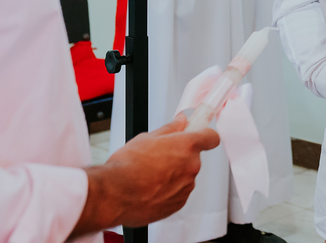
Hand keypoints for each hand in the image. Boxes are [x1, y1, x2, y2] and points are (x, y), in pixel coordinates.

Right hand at [73, 114, 219, 234]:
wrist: (114, 195)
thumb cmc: (127, 167)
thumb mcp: (147, 138)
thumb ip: (170, 129)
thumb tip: (180, 121)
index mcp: (187, 146)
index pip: (211, 138)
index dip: (205, 136)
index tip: (200, 136)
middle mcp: (191, 166)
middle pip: (193, 159)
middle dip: (180, 158)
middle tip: (159, 159)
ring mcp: (186, 187)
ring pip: (185, 177)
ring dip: (173, 176)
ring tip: (150, 177)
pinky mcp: (178, 204)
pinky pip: (178, 194)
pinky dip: (168, 192)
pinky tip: (150, 190)